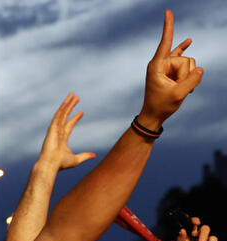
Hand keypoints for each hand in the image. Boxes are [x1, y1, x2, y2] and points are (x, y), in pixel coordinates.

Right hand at [38, 93, 95, 170]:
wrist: (50, 164)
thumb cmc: (60, 164)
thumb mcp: (76, 160)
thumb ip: (85, 156)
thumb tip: (94, 156)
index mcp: (62, 139)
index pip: (69, 126)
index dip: (75, 119)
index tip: (81, 112)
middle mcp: (57, 133)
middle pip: (65, 116)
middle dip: (70, 107)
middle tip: (76, 98)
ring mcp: (54, 130)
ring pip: (62, 113)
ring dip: (67, 104)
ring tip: (73, 94)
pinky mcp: (52, 128)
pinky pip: (58, 115)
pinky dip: (63, 107)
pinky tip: (67, 101)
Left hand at [139, 10, 201, 128]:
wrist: (154, 115)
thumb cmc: (161, 106)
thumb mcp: (178, 95)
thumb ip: (191, 81)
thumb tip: (200, 69)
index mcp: (157, 66)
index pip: (165, 42)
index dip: (168, 26)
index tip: (167, 11)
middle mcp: (161, 63)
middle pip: (186, 59)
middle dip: (187, 74)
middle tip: (175, 89)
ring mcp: (167, 66)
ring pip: (189, 64)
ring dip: (188, 78)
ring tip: (177, 89)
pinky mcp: (171, 70)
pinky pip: (182, 56)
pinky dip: (185, 49)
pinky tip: (189, 40)